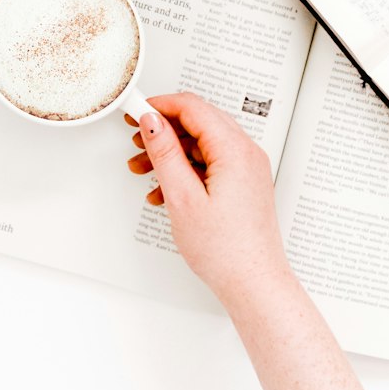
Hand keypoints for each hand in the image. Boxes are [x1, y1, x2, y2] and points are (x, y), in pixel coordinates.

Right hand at [125, 92, 292, 308]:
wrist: (254, 283)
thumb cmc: (226, 250)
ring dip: (171, 152)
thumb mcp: (182, 197)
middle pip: (198, 122)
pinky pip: (211, 163)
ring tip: (143, 169)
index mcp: (235, 150)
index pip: (192, 107)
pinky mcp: (244, 183)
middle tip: (135, 140)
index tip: (134, 112)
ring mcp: (248, 168)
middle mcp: (246, 153)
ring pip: (202, 144)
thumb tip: (152, 121)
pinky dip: (186, 169)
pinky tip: (164, 189)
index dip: (159, 106)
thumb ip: (165, 153)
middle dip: (163, 129)